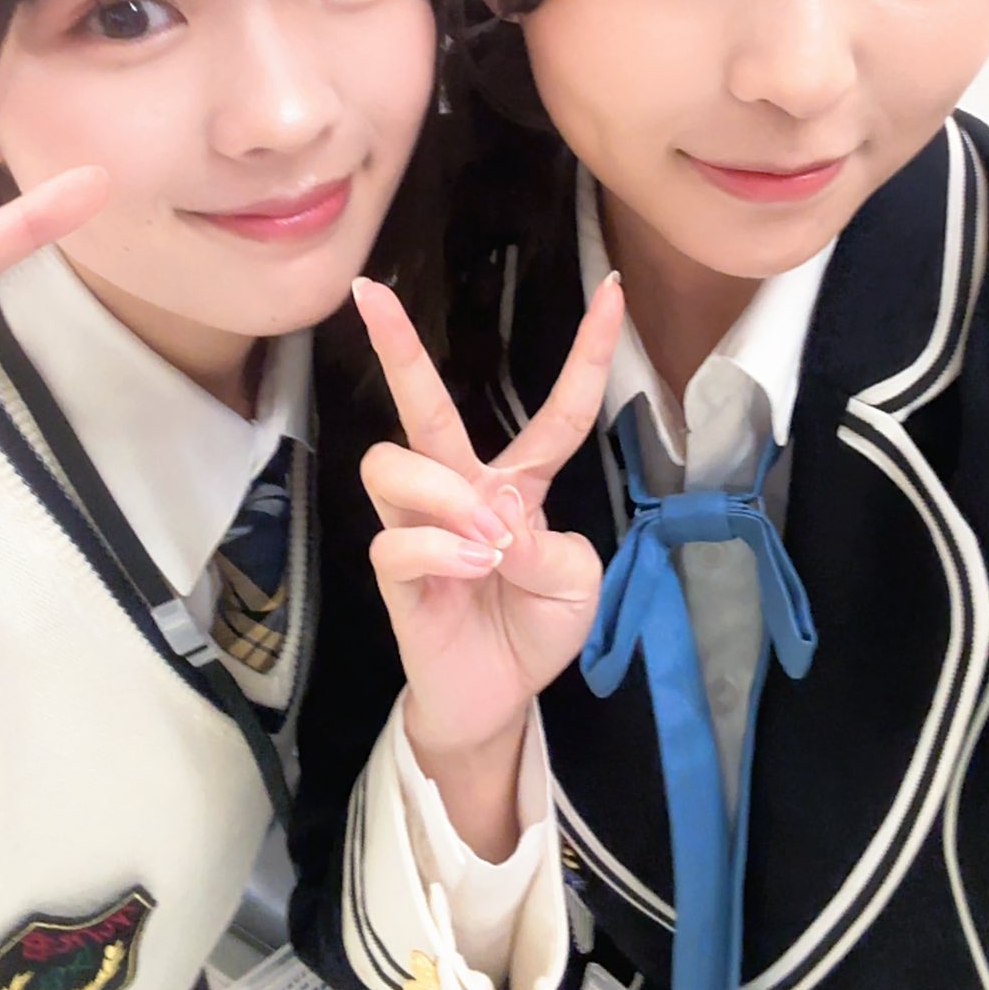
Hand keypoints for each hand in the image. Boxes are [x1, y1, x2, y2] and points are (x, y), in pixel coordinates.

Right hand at [352, 271, 623, 790]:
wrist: (498, 698)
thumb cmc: (536, 627)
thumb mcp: (576, 583)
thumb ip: (550, 545)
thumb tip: (496, 522)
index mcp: (518, 483)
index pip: (558, 411)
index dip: (588, 353)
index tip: (615, 291)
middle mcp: (460, 490)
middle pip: (423, 407)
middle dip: (398, 347)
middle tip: (374, 295)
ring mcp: (419, 527)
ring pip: (394, 462)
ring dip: (448, 496)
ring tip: (490, 543)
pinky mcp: (395, 572)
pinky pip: (397, 537)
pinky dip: (444, 550)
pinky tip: (475, 572)